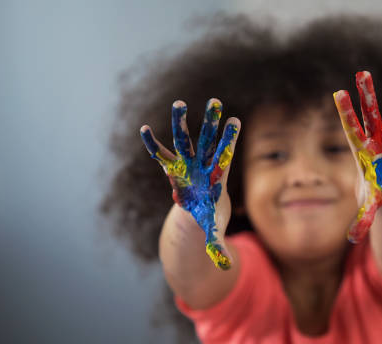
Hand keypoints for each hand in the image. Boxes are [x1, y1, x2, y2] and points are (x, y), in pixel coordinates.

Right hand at [140, 99, 239, 269]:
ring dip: (180, 123)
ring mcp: (186, 167)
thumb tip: (225, 267)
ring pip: (184, 141)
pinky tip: (145, 129)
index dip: (230, 140)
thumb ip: (216, 248)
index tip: (236, 120)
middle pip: (207, 142)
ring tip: (178, 101)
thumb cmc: (210, 221)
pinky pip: (161, 155)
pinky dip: (153, 145)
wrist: (202, 216)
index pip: (225, 156)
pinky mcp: (172, 170)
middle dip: (210, 123)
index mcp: (215, 180)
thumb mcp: (212, 234)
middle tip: (214, 100)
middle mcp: (201, 168)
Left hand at [333, 71, 381, 242]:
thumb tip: (352, 238)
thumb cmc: (374, 192)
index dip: (345, 112)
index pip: (351, 128)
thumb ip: (362, 219)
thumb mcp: (369, 205)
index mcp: (362, 152)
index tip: (338, 93)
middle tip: (362, 73)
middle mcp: (377, 141)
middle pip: (371, 115)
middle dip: (367, 96)